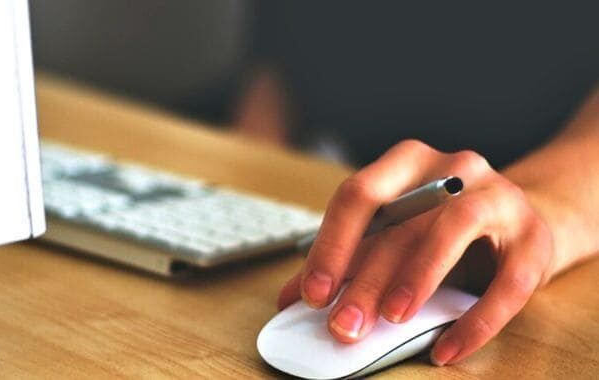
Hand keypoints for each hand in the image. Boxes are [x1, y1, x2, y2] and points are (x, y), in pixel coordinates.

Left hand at [277, 139, 553, 365]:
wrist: (520, 221)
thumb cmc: (441, 228)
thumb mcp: (393, 234)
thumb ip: (346, 260)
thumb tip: (292, 298)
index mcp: (407, 163)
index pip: (358, 195)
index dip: (331, 245)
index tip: (312, 294)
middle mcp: (453, 169)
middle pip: (401, 222)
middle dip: (367, 278)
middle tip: (343, 325)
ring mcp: (498, 197)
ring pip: (453, 230)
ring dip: (418, 277)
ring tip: (392, 319)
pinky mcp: (534, 237)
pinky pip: (507, 283)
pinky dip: (475, 320)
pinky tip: (447, 349)